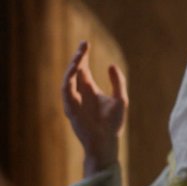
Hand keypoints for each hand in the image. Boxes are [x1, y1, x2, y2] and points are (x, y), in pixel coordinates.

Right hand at [61, 41, 128, 176]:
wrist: (106, 142)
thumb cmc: (113, 123)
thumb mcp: (120, 99)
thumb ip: (117, 82)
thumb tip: (111, 65)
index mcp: (90, 90)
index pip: (83, 69)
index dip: (83, 56)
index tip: (86, 43)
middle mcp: (79, 93)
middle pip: (75, 71)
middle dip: (78, 57)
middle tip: (83, 45)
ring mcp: (73, 101)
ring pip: (68, 79)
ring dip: (72, 66)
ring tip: (80, 55)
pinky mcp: (70, 109)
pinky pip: (66, 92)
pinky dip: (68, 81)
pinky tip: (73, 71)